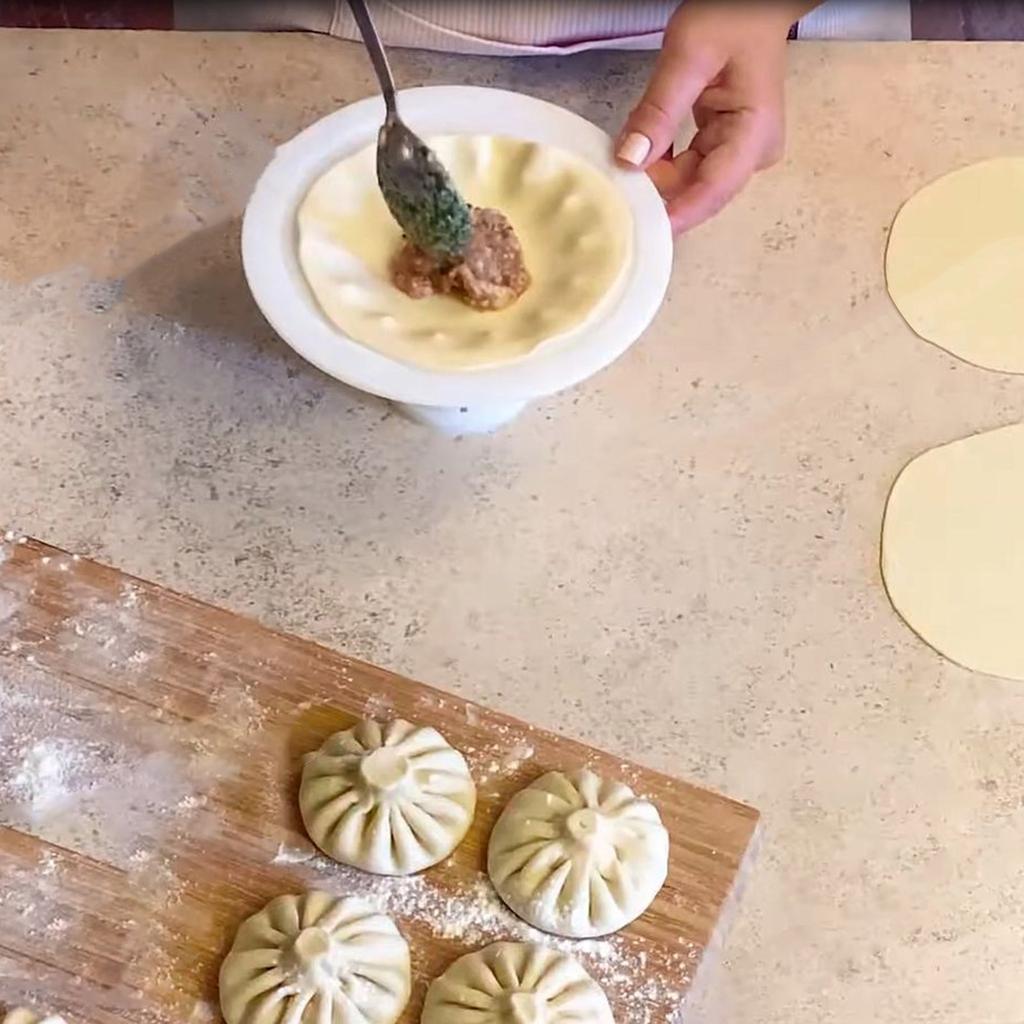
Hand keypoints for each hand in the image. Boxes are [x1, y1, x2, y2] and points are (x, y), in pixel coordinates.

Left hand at [617, 1, 808, 233]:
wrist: (754, 0)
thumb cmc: (732, 16)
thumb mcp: (688, 56)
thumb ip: (658, 111)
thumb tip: (630, 160)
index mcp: (754, 134)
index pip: (712, 190)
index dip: (675, 214)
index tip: (639, 229)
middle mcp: (752, 151)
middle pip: (698, 190)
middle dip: (658, 197)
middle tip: (613, 199)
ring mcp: (739, 149)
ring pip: (689, 181)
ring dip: (655, 179)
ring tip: (620, 175)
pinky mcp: (724, 143)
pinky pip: (687, 166)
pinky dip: (660, 165)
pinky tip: (636, 159)